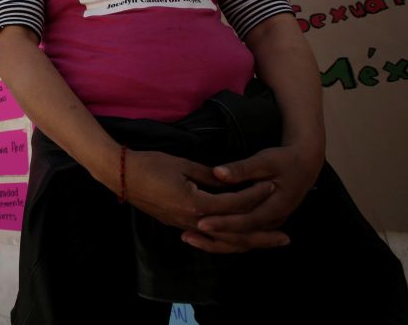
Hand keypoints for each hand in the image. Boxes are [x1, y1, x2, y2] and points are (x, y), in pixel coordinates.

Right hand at [124, 150, 279, 235]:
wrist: (121, 175)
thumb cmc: (150, 164)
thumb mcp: (183, 165)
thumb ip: (210, 176)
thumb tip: (232, 181)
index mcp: (195, 204)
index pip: (234, 204)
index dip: (255, 195)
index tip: (272, 187)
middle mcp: (192, 220)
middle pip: (234, 233)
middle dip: (261, 236)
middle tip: (286, 238)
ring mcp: (184, 225)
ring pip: (222, 241)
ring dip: (246, 243)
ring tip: (266, 243)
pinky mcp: (177, 224)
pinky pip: (208, 238)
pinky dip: (225, 241)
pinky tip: (235, 241)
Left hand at [184, 145, 323, 252]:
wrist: (305, 165)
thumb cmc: (284, 160)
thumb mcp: (265, 160)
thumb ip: (242, 169)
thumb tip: (218, 172)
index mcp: (276, 206)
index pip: (246, 221)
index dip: (223, 223)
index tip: (201, 222)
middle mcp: (273, 220)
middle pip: (241, 237)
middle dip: (213, 238)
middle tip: (187, 236)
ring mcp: (269, 224)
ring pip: (240, 241)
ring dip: (215, 242)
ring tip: (189, 239)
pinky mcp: (263, 224)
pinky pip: (242, 237)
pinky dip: (223, 239)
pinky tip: (202, 236)